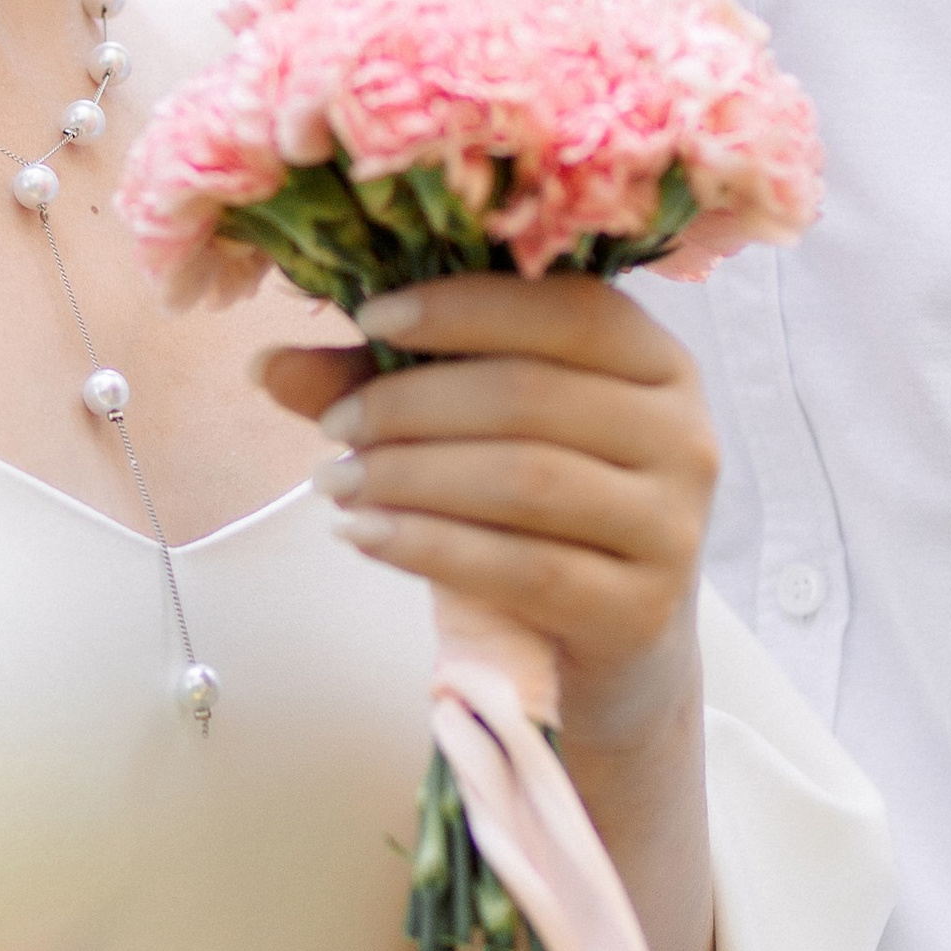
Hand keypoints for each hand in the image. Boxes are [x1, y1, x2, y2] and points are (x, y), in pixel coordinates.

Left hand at [261, 271, 717, 750]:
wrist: (616, 644)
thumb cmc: (542, 513)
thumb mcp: (477, 433)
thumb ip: (386, 384)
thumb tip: (265, 364)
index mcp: (658, 361)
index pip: (568, 308)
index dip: (464, 307)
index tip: (367, 319)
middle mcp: (685, 434)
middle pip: (533, 396)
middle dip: (413, 404)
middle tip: (332, 427)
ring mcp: (673, 526)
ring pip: (526, 480)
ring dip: (411, 475)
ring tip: (334, 482)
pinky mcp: (642, 609)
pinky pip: (524, 569)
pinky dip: (430, 546)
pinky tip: (363, 535)